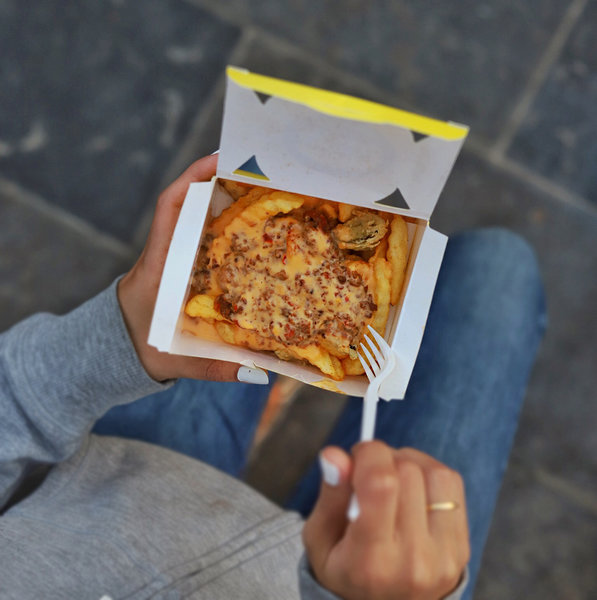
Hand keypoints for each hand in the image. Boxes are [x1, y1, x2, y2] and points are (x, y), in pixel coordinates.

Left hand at [118, 155, 264, 383]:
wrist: (112, 351)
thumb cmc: (140, 351)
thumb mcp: (174, 362)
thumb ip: (214, 369)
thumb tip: (259, 374)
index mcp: (158, 266)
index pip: (170, 210)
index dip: (191, 179)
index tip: (219, 160)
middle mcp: (163, 254)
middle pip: (187, 204)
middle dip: (217, 182)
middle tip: (257, 173)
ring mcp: (169, 257)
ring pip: (193, 218)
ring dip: (222, 200)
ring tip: (260, 193)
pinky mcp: (176, 266)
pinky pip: (197, 236)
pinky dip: (220, 224)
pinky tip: (247, 226)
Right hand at [303, 443, 469, 599]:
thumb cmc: (344, 568)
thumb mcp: (321, 538)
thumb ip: (330, 494)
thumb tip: (335, 453)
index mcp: (370, 561)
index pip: (381, 484)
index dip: (369, 455)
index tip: (355, 457)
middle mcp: (413, 561)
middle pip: (406, 472)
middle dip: (383, 459)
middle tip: (367, 475)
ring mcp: (444, 556)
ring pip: (432, 472)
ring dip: (408, 463)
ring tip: (389, 480)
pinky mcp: (462, 546)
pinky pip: (450, 482)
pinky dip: (428, 471)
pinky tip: (410, 486)